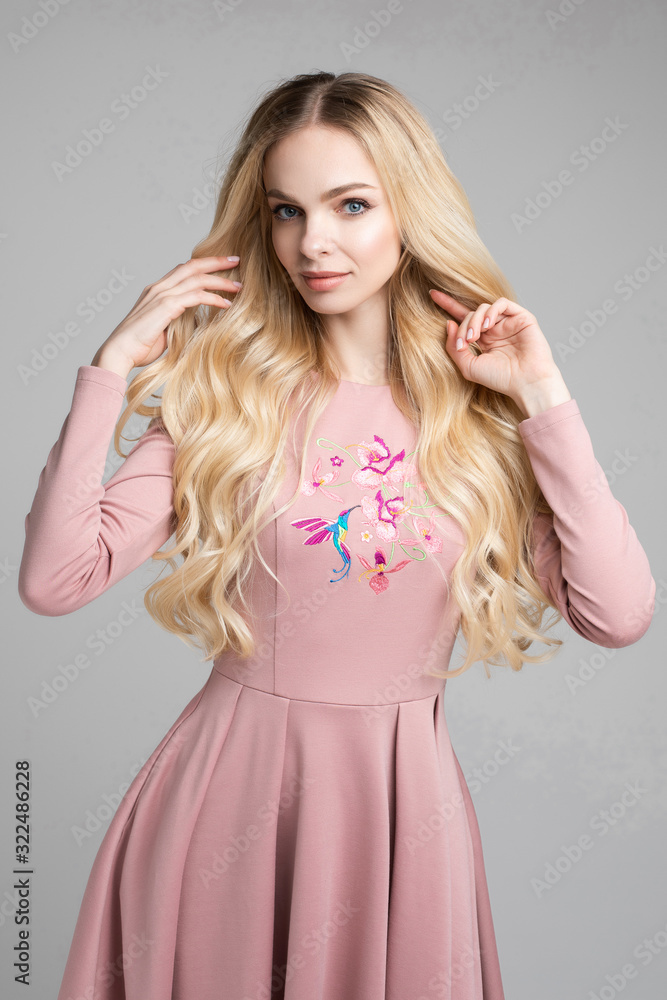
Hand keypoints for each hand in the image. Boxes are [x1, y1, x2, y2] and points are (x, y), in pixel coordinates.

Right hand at [91, 256, 241, 374]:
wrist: (120, 352)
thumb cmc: (141, 346)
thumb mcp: (167, 330)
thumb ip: (183, 322)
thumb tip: (201, 324)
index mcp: (157, 290)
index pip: (184, 270)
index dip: (204, 265)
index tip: (224, 266)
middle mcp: (159, 287)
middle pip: (193, 266)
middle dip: (216, 261)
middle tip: (236, 260)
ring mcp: (161, 295)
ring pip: (197, 278)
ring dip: (220, 281)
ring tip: (239, 286)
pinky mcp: (166, 306)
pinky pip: (195, 296)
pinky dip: (213, 298)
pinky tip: (227, 304)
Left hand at [429, 289, 568, 409]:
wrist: (526, 382)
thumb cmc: (501, 378)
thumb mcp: (469, 367)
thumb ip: (454, 347)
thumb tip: (448, 324)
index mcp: (483, 340)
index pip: (463, 318)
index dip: (448, 305)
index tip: (432, 294)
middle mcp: (494, 329)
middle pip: (470, 315)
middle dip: (463, 327)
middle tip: (465, 343)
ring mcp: (507, 322)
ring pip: (483, 308)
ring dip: (474, 320)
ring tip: (474, 337)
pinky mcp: (521, 317)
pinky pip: (502, 303)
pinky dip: (491, 311)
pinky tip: (488, 325)